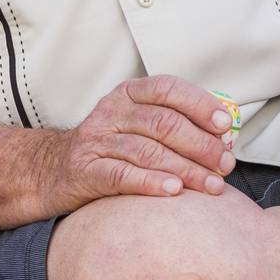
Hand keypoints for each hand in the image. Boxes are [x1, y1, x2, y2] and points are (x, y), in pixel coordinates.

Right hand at [43, 74, 236, 211]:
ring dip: (187, 170)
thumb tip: (225, 135)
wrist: (53, 169)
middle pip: (163, 123)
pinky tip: (175, 191)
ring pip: (149, 151)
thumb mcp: (136, 123)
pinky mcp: (86, 170)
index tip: (225, 126)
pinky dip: (152, 183)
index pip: (167, 89)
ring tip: (212, 185)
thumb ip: (174, 123)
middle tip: (225, 165)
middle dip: (201, 145)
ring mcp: (97, 140)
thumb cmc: (111, 148)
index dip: (200, 104)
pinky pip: (123, 175)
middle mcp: (112, 112)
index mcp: (128, 94)